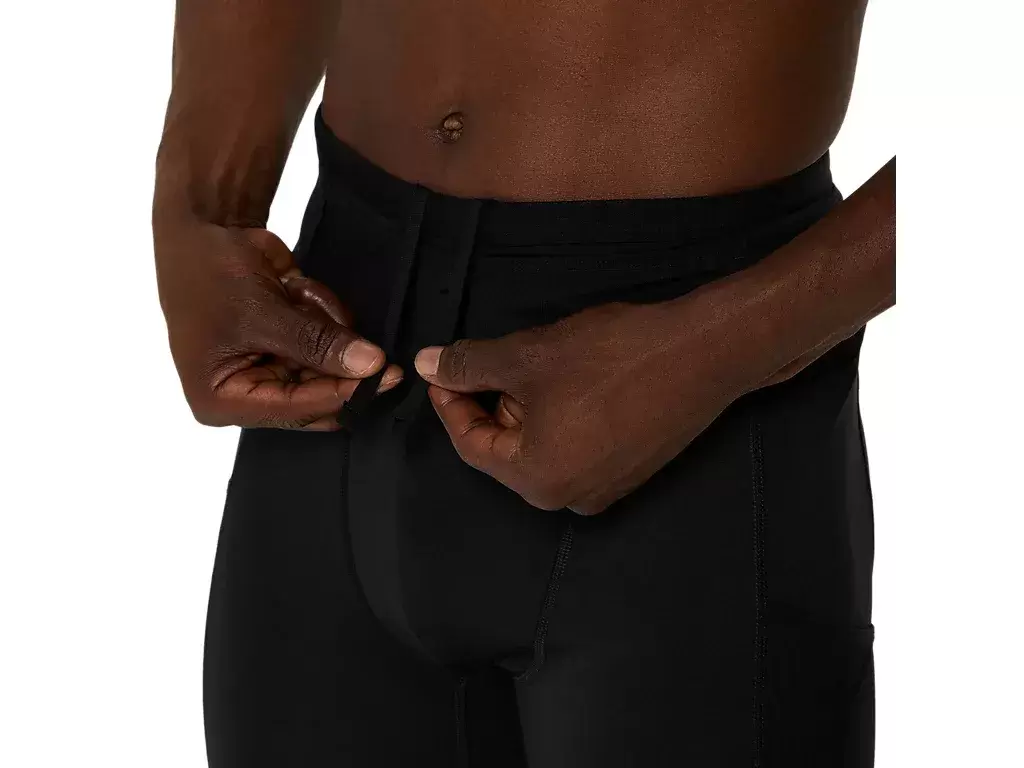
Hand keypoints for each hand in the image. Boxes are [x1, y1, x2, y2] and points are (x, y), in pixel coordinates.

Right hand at [154, 220, 402, 429]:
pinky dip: (320, 310)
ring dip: (323, 324)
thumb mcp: (263, 313)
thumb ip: (318, 343)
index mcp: (222, 400)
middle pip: (317, 397)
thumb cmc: (211, 272)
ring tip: (293, 293)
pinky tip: (293, 287)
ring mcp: (271, 368)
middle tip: (381, 353)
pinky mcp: (289, 345)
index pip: (296, 410)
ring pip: (329, 366)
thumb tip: (370, 365)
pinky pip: (327, 339)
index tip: (387, 379)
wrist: (204, 223)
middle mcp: (246, 394)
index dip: (343, 396)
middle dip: (339, 362)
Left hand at [413, 298, 746, 514]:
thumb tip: (426, 364)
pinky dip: (559, 417)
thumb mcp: (527, 356)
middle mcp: (569, 499)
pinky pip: (575, 448)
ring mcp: (604, 489)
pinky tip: (569, 380)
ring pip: (541, 447)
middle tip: (487, 360)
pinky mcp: (630, 470)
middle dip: (490, 404)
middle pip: (506, 450)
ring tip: (532, 364)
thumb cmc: (613, 357)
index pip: (471, 445)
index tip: (442, 368)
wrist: (706, 354)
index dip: (450, 402)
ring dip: (525, 408)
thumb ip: (470, 365)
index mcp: (537, 480)